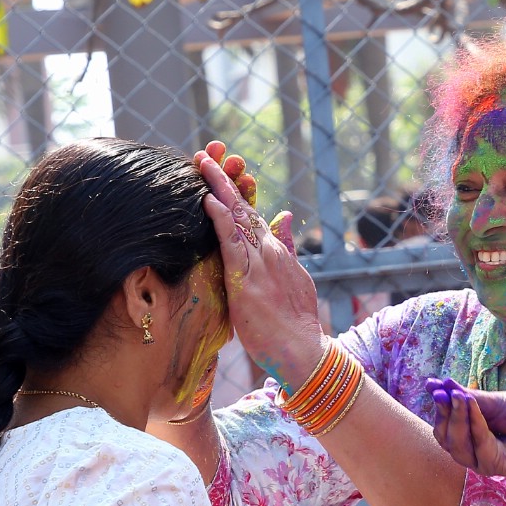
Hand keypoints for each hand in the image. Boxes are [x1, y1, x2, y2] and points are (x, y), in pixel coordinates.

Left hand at [194, 150, 326, 388]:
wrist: (303, 351)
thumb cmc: (295, 322)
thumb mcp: (294, 278)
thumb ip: (287, 245)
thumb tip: (284, 216)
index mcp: (275, 252)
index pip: (252, 213)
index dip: (234, 189)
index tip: (218, 168)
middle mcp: (269, 251)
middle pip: (243, 207)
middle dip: (223, 179)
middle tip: (204, 154)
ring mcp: (260, 263)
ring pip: (237, 217)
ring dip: (218, 188)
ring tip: (201, 164)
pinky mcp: (248, 279)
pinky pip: (232, 243)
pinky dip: (221, 220)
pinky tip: (210, 201)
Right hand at [426, 377, 505, 479]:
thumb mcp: (494, 401)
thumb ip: (466, 398)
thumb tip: (435, 384)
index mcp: (471, 433)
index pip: (444, 425)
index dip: (439, 407)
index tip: (434, 386)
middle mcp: (474, 449)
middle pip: (445, 437)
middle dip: (444, 414)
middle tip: (443, 393)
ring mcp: (484, 460)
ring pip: (456, 446)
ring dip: (456, 418)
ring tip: (459, 397)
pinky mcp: (497, 467)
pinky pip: (478, 446)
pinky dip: (474, 424)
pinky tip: (472, 405)